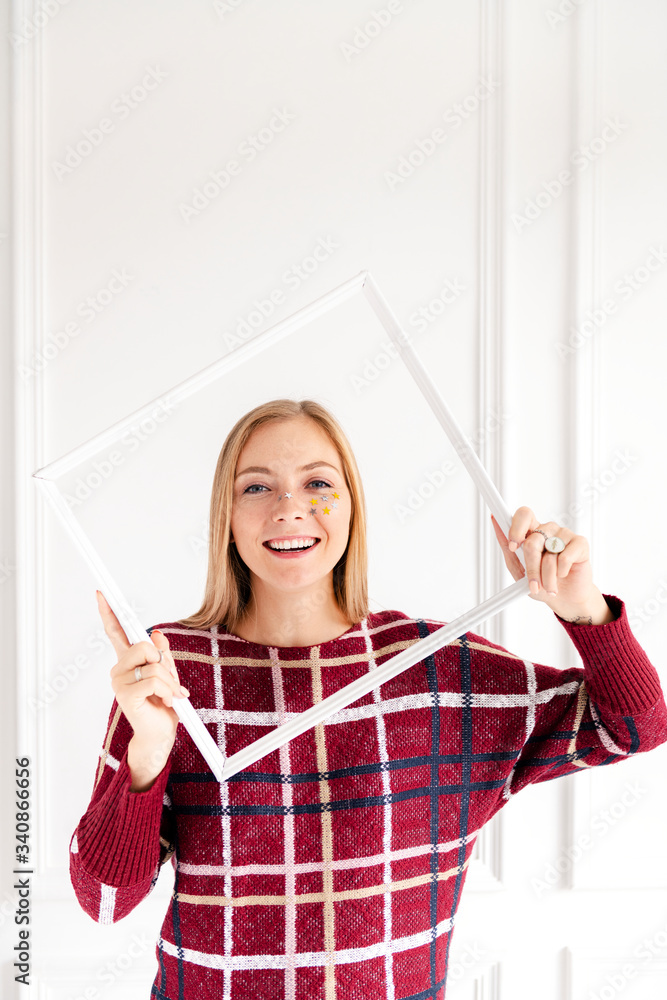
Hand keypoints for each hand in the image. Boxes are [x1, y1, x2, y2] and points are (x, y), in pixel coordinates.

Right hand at [96, 590, 188, 788]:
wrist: (160, 735)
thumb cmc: (163, 705)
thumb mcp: (168, 674)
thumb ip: (163, 654)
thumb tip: (156, 634)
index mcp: (128, 661)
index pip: (115, 632)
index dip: (109, 612)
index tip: (101, 593)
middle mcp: (119, 669)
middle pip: (144, 645)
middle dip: (165, 663)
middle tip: (171, 682)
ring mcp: (120, 682)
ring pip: (153, 664)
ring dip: (171, 681)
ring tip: (171, 696)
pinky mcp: (126, 695)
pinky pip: (154, 680)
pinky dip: (169, 690)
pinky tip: (169, 702)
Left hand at [490, 507, 613, 624]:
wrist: (564, 599)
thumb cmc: (541, 583)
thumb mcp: (518, 569)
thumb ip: (507, 546)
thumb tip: (495, 521)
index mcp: (532, 532)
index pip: (523, 515)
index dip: (516, 528)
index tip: (513, 546)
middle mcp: (548, 530)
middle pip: (533, 539)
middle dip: (531, 566)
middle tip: (533, 582)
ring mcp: (565, 534)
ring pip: (549, 552)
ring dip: (547, 575)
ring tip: (549, 585)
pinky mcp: (580, 543)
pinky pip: (565, 557)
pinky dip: (561, 572)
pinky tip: (564, 574)